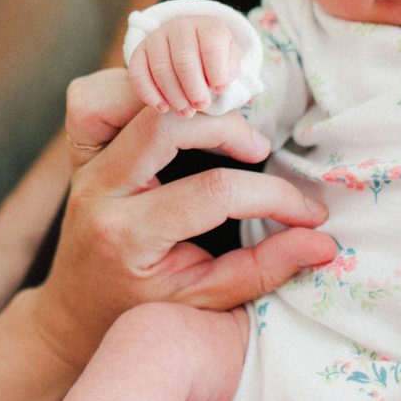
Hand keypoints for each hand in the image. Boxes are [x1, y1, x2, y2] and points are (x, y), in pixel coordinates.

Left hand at [28, 68, 334, 367]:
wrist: (76, 309)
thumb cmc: (143, 308)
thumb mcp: (205, 301)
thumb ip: (263, 270)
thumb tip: (324, 243)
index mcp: (128, 236)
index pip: (211, 193)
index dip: (271, 195)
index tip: (307, 211)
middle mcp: (98, 191)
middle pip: (163, 125)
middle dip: (225, 127)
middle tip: (257, 150)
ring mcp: (83, 166)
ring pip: (124, 97)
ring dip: (179, 100)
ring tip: (219, 127)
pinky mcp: (79, 149)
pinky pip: (93, 98)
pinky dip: (139, 91)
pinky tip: (175, 114)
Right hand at [128, 14, 238, 116]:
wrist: (191, 50)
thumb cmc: (214, 61)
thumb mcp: (229, 61)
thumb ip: (228, 71)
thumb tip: (218, 85)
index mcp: (208, 26)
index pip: (212, 45)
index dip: (217, 71)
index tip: (219, 90)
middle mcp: (181, 26)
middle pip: (184, 59)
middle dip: (194, 88)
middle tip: (201, 106)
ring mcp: (157, 37)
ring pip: (160, 68)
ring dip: (174, 95)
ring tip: (186, 112)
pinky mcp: (139, 51)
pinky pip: (137, 73)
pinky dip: (148, 94)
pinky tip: (162, 108)